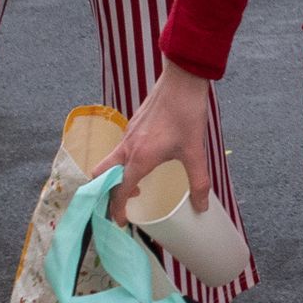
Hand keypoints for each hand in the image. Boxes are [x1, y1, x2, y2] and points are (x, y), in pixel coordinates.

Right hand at [97, 62, 214, 224]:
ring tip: (135, 187)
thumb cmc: (187, 114)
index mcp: (138, 159)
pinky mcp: (133, 124)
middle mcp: (127, 148)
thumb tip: (201, 207)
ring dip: (114, 177)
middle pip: (100, 176)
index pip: (118, 192)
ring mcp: (127, 134)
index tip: (119, 223)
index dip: (116, 211)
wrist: (183, 79)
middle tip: (119, 205)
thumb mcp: (196, 151)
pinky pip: (120, 149)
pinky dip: (123, 162)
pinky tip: (144, 162)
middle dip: (104, 194)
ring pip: (109, 161)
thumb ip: (198, 182)